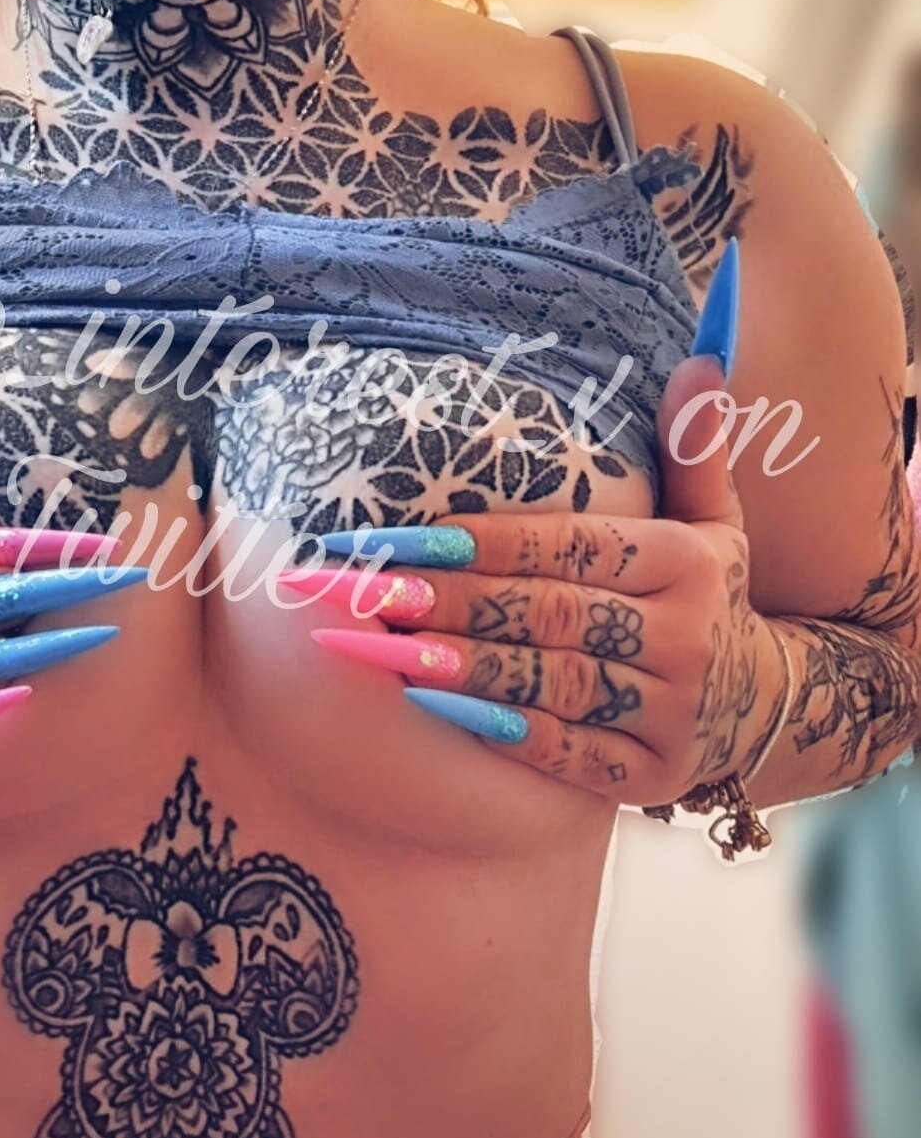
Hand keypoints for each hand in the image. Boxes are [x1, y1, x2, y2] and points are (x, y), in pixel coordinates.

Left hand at [294, 357, 784, 805]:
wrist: (769, 708)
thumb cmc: (707, 599)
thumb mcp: (714, 524)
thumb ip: (693, 451)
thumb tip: (697, 361)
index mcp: (687, 564)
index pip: (573, 545)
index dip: (487, 542)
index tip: (406, 538)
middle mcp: (684, 635)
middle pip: (550, 612)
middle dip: (452, 601)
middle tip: (368, 591)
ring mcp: (669, 712)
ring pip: (552, 681)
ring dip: (462, 666)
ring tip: (384, 648)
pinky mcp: (650, 775)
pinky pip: (569, 754)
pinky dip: (502, 732)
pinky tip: (432, 706)